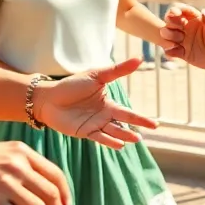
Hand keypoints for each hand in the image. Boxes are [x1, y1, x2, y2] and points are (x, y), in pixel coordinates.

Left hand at [34, 59, 159, 148]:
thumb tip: (139, 59)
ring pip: (114, 132)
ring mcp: (95, 125)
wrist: (49, 98)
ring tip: (136, 138)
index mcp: (108, 105)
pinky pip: (99, 138)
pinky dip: (110, 141)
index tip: (155, 124)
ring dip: (125, 135)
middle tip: (152, 130)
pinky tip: (120, 145)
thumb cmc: (71, 85)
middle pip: (124, 123)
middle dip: (137, 127)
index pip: (128, 113)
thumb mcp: (96, 76)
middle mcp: (104, 117)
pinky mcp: (84, 132)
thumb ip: (117, 70)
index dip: (141, 119)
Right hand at [160, 3, 204, 70]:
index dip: (176, 9)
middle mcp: (186, 27)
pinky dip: (168, 50)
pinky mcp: (181, 52)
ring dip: (168, 35)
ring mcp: (183, 40)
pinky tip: (175, 51)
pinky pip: (169, 50)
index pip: (182, 10)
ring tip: (178, 42)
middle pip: (170, 20)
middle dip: (170, 22)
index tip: (176, 13)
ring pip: (166, 33)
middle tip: (180, 31)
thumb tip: (203, 11)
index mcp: (195, 19)